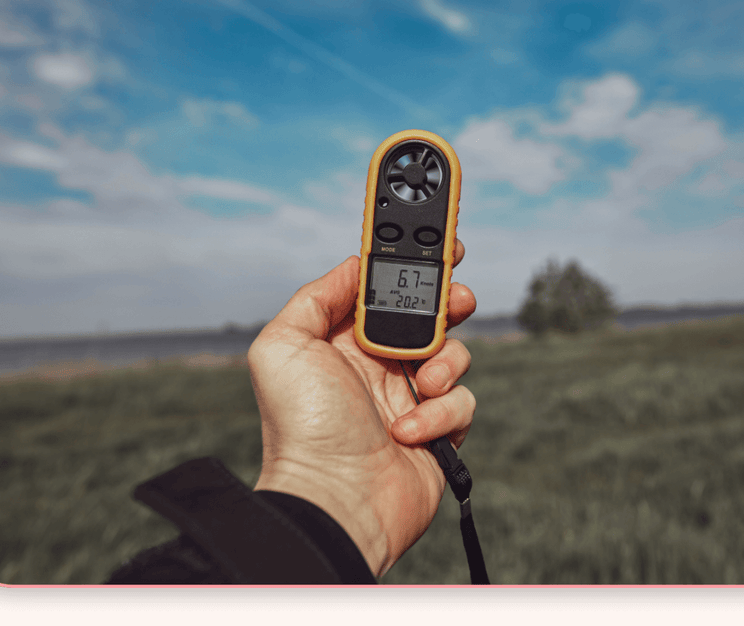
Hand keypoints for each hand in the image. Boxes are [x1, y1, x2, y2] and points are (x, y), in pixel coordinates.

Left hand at [247, 243, 476, 576]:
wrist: (334, 501)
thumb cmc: (302, 429)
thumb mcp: (282, 346)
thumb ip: (316, 297)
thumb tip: (354, 266)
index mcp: (343, 342)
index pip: (381, 290)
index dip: (407, 264)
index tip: (438, 241)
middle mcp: (377, 366)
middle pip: (427, 316)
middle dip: (447, 301)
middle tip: (457, 298)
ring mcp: (409, 398)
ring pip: (453, 355)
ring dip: (445, 362)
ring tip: (420, 383)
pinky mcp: (438, 431)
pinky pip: (462, 402)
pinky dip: (441, 412)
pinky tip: (409, 431)